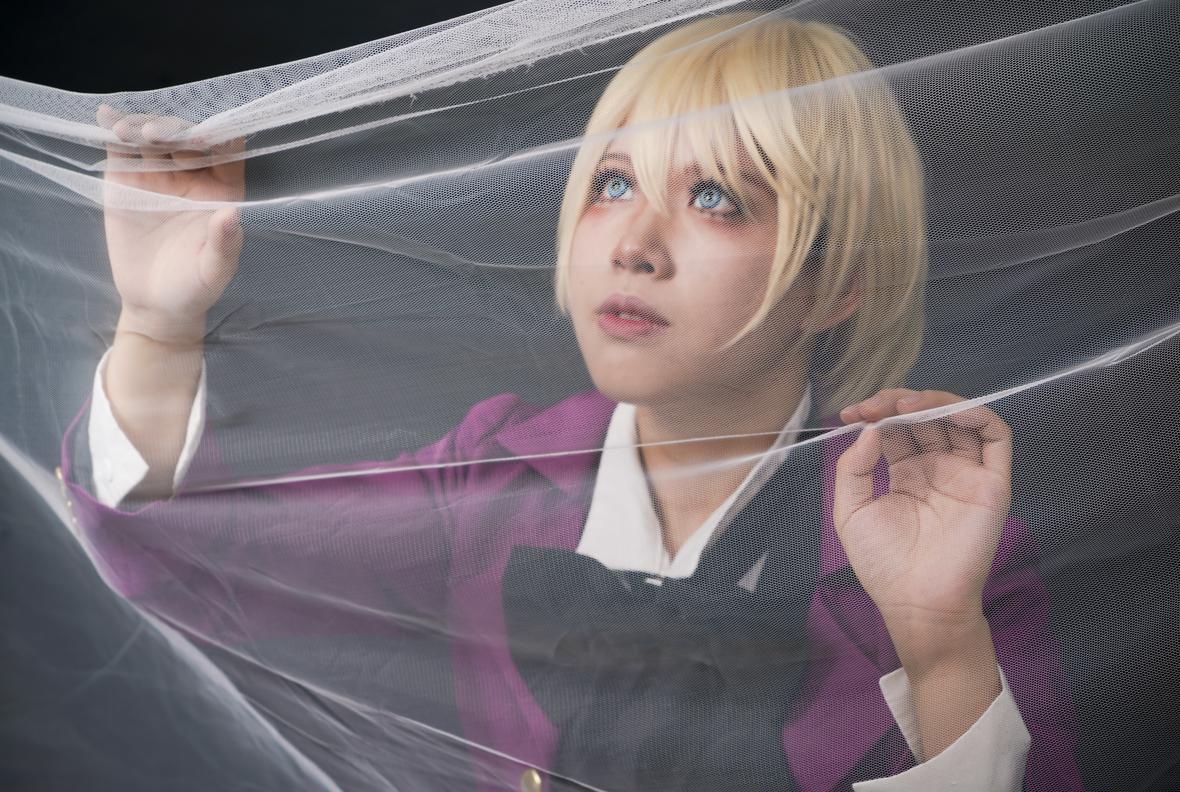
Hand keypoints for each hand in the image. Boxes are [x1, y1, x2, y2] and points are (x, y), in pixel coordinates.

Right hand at [97, 104, 245, 342]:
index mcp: (222, 190)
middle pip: (187, 139)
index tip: (208, 137)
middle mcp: (192, 175)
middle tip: (157, 135)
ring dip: (142, 126)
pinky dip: (113, 131)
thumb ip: (224, 244)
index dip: (220, 139)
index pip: (227, 154)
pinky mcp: (126, 179)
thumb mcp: (213, 270)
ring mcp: (158, 174)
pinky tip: (106, 117)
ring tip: (129, 131)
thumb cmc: (195, 286)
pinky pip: (121, 150)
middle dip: (175, 131)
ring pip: (153, 138)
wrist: (154, 302)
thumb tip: (232, 214)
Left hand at [833, 388, 1011, 669]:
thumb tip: (869, 429)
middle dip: (897, 403)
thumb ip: (853, 468)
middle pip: (925, 417)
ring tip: (902, 405)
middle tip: (873, 406)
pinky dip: (976, 414)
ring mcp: (966, 474)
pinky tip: (945, 411)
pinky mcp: (991, 484)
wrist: (916, 603)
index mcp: (907, 473)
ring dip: (932, 402)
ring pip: (959, 419)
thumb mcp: (851, 511)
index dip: (877, 413)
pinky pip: (995, 438)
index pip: (897, 428)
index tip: (852, 414)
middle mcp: (938, 468)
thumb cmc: (884, 565)